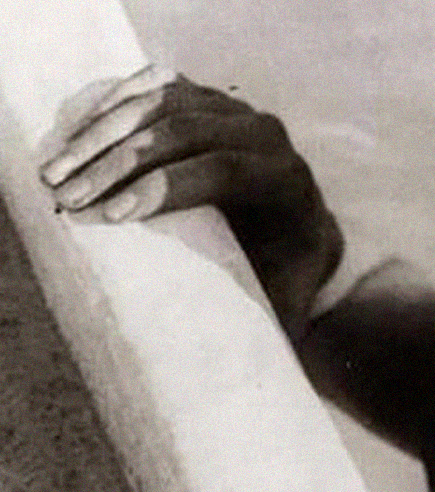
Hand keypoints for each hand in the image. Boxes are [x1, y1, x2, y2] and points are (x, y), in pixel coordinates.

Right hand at [41, 65, 342, 339]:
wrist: (302, 237)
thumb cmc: (286, 283)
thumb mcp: (287, 306)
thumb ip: (271, 330)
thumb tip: (236, 381)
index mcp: (287, 181)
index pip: (225, 170)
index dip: (168, 186)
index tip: (113, 214)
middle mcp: (266, 135)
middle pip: (185, 132)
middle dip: (119, 162)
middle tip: (66, 196)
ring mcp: (235, 111)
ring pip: (163, 103)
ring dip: (102, 134)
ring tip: (54, 172)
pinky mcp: (206, 100)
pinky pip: (154, 87)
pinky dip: (111, 106)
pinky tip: (73, 134)